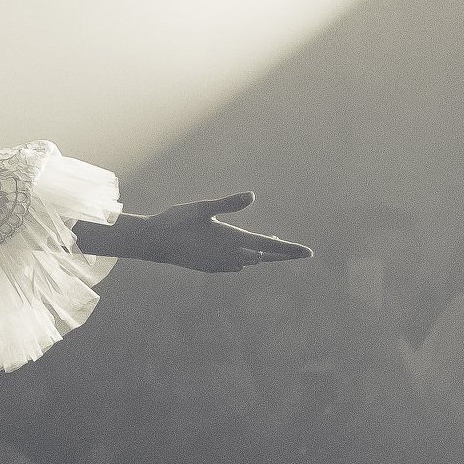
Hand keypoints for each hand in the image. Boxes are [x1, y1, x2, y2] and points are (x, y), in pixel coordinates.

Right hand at [139, 192, 311, 272]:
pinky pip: (236, 265)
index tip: (309, 252)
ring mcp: (220, 264)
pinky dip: (247, 259)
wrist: (154, 243)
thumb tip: (252, 195)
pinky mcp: (211, 267)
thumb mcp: (203, 207)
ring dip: (264, 255)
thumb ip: (229, 203)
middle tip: (301, 253)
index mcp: (232, 239)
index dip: (290, 249)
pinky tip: (248, 256)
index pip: (268, 246)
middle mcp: (230, 256)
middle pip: (264, 257)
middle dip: (283, 254)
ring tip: (277, 247)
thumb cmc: (177, 221)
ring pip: (251, 261)